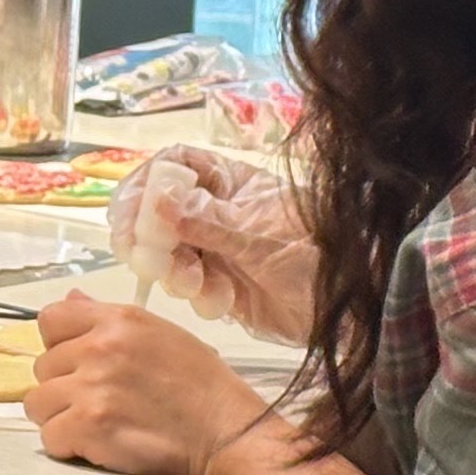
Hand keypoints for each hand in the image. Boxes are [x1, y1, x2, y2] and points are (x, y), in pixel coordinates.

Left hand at [24, 293, 270, 474]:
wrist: (229, 442)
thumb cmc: (206, 394)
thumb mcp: (166, 338)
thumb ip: (112, 320)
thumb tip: (72, 300)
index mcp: (121, 320)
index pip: (51, 319)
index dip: (59, 346)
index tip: (77, 365)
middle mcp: (101, 347)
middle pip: (42, 366)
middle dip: (63, 388)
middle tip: (99, 404)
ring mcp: (92, 387)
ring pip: (38, 403)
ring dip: (60, 419)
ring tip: (97, 428)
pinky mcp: (88, 426)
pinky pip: (50, 437)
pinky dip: (68, 446)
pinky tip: (99, 446)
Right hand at [108, 142, 318, 343]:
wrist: (347, 309)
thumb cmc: (315, 256)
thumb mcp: (257, 234)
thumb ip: (204, 219)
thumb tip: (156, 200)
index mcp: (230, 182)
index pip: (174, 165)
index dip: (145, 184)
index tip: (128, 215)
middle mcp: (218, 211)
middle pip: (159, 213)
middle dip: (149, 239)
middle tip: (144, 259)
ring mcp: (218, 250)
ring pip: (169, 255)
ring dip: (175, 272)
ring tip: (198, 285)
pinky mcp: (221, 286)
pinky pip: (190, 288)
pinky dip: (201, 297)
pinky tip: (225, 302)